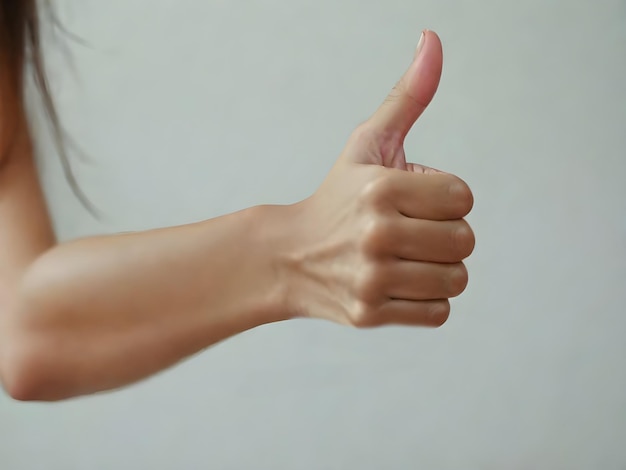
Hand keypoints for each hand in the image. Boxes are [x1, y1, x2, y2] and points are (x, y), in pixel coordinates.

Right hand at [280, 30, 473, 326]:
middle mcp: (376, 234)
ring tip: (403, 259)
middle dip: (442, 233)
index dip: (443, 198)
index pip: (463, 197)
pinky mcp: (369, 314)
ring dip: (437, 268)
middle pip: (465, 241)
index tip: (412, 201)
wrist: (288, 257)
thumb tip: (434, 39)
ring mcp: (371, 279)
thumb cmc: (337, 197)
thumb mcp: (369, 143)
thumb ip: (408, 96)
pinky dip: (425, 300)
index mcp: (382, 187)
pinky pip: (438, 313)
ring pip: (456, 279)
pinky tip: (396, 284)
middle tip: (407, 231)